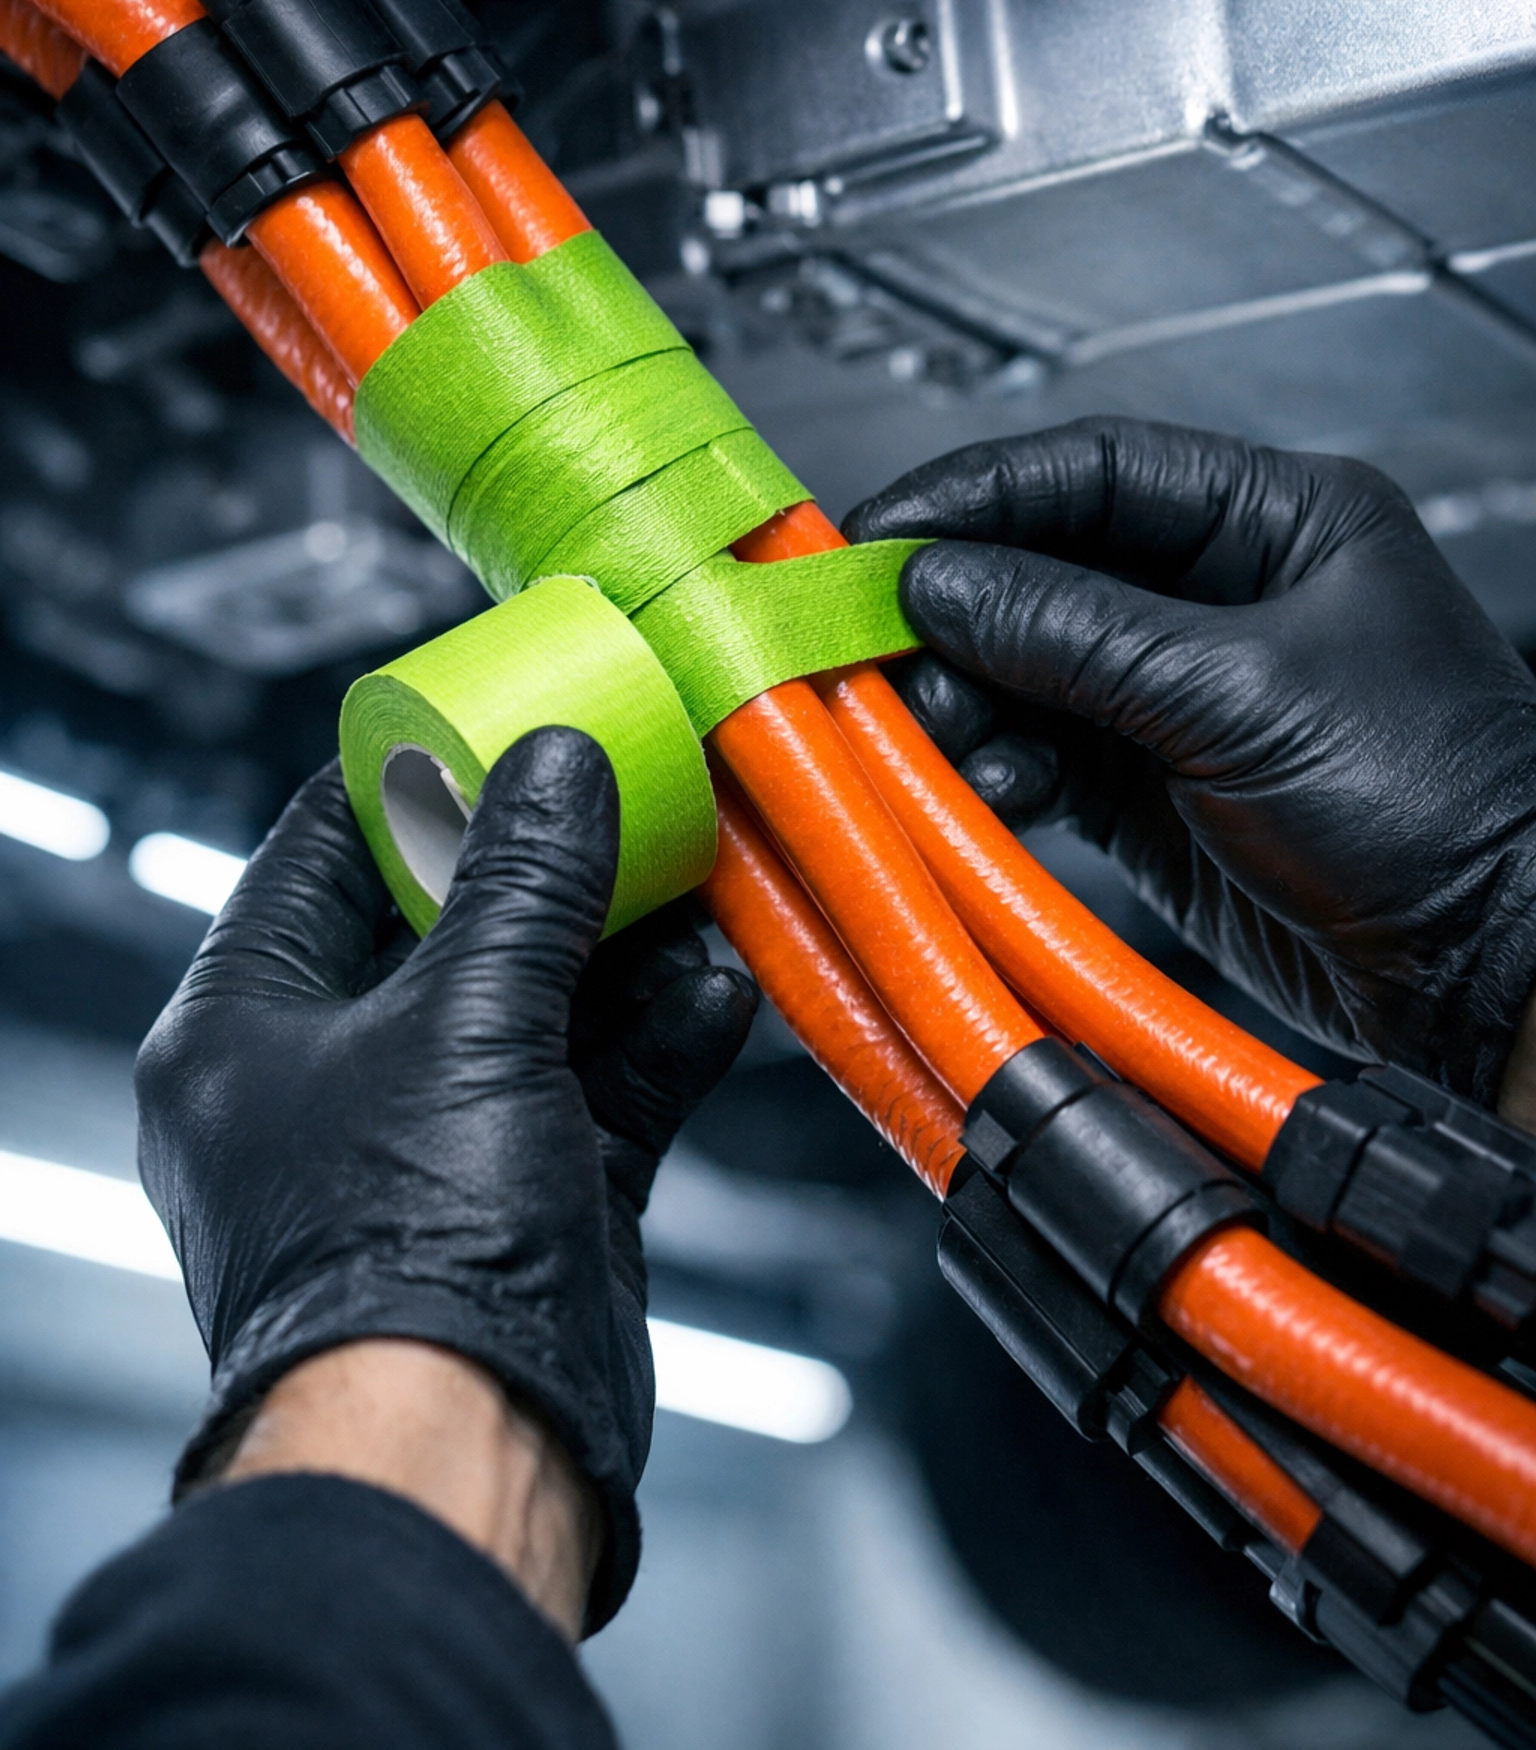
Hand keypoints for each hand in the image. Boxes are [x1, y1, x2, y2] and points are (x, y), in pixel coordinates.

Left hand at [136, 730, 756, 1629]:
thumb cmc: (401, 1261)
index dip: (412, 770)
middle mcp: (332, 1076)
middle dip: (549, 856)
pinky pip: (598, 1080)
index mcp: (249, 1026)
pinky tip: (720, 985)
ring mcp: (435, 1136)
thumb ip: (523, 884)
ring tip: (700, 870)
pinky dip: (661, 1032)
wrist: (467, 1458)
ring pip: (538, 996)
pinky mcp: (528, 1190)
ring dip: (626, 940)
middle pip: (448, 916)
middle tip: (628, 779)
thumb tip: (557, 767)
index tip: (493, 709)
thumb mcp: (467, 1026)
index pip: (321, 846)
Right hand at [846, 418, 1535, 1104]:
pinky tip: (983, 788)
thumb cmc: (1432, 803)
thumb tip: (940, 583)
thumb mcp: (1240, 695)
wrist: (1486, 967)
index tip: (883, 534)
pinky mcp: (1155, 784)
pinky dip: (1000, 769)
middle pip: (1046, 566)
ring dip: (968, 698)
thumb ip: (1076, 633)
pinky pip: (1044, 752)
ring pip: (1030, 666)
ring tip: (933, 733)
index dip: (977, 494)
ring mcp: (1185, 691)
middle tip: (876, 646)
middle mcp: (1224, 594)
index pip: (1095, 469)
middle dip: (958, 610)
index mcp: (1277, 522)